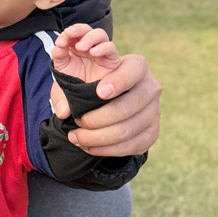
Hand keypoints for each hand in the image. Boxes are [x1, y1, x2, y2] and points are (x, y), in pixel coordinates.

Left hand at [50, 24, 160, 156]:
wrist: (116, 96)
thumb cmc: (94, 82)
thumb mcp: (81, 74)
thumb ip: (67, 86)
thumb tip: (63, 112)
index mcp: (137, 66)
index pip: (132, 72)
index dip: (117, 82)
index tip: (99, 92)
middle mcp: (151, 88)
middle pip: (127, 107)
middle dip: (97, 119)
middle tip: (77, 121)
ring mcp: (155, 112)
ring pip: (126, 131)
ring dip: (96, 138)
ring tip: (76, 137)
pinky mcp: (153, 133)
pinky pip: (130, 147)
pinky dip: (105, 149)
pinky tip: (87, 146)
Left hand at [52, 24, 121, 84]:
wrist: (85, 97)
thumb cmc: (74, 80)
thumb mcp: (62, 68)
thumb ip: (59, 55)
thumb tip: (58, 45)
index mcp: (76, 45)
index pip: (73, 33)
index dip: (67, 33)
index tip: (60, 42)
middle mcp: (89, 46)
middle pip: (87, 30)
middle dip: (78, 30)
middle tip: (69, 34)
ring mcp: (101, 51)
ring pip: (100, 35)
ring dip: (90, 37)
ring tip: (80, 46)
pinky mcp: (112, 60)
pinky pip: (110, 48)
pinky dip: (103, 47)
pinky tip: (94, 52)